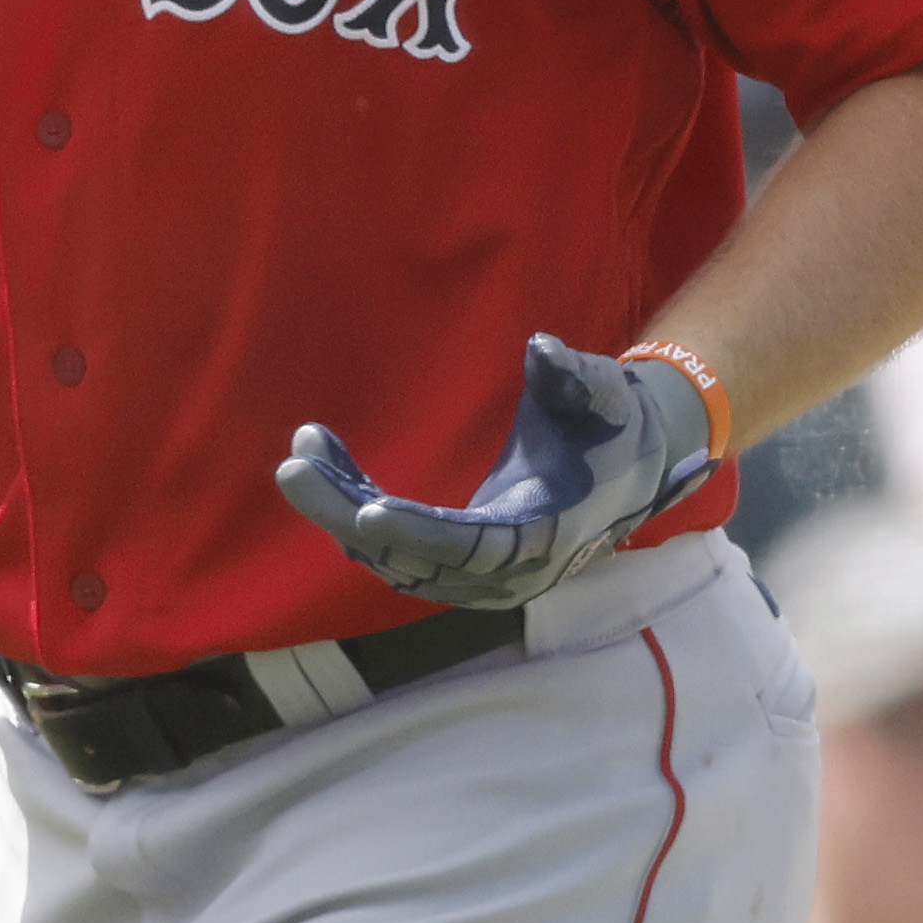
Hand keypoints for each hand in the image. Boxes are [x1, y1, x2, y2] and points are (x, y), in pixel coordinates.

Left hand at [277, 334, 716, 611]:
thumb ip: (579, 376)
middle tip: (293, 466)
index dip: (421, 533)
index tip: (367, 512)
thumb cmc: (613, 424)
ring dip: (339, 507)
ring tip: (301, 451)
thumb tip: (543, 349)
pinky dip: (353, 504)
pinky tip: (322, 457)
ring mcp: (478, 573)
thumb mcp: (608, 396)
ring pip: (393, 556)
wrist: (629, 462)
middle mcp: (508, 570)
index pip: (474, 548)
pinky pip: (393, 543)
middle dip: (347, 515)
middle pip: (414, 559)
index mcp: (547, 535)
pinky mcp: (455, 559)